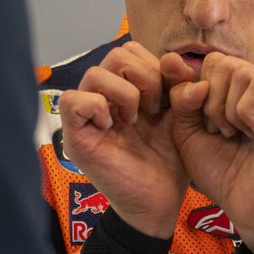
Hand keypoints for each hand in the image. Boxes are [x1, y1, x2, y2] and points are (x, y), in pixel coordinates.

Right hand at [57, 43, 189, 239]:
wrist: (159, 203)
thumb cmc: (168, 162)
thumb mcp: (180, 116)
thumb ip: (180, 86)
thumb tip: (176, 60)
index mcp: (127, 89)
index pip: (131, 50)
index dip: (155, 65)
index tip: (172, 95)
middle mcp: (103, 97)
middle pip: (115, 55)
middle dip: (144, 76)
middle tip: (156, 108)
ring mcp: (87, 117)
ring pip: (95, 74)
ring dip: (125, 93)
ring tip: (137, 118)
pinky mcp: (76, 137)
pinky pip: (73, 101)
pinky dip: (98, 107)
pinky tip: (115, 126)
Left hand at [168, 53, 253, 253]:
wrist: (249, 210)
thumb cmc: (224, 174)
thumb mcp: (190, 132)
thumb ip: (181, 99)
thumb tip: (179, 66)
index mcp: (247, 91)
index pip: (215, 62)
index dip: (201, 91)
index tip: (209, 126)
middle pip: (225, 63)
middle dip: (211, 101)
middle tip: (223, 132)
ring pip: (240, 73)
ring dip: (226, 111)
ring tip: (237, 135)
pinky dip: (244, 115)